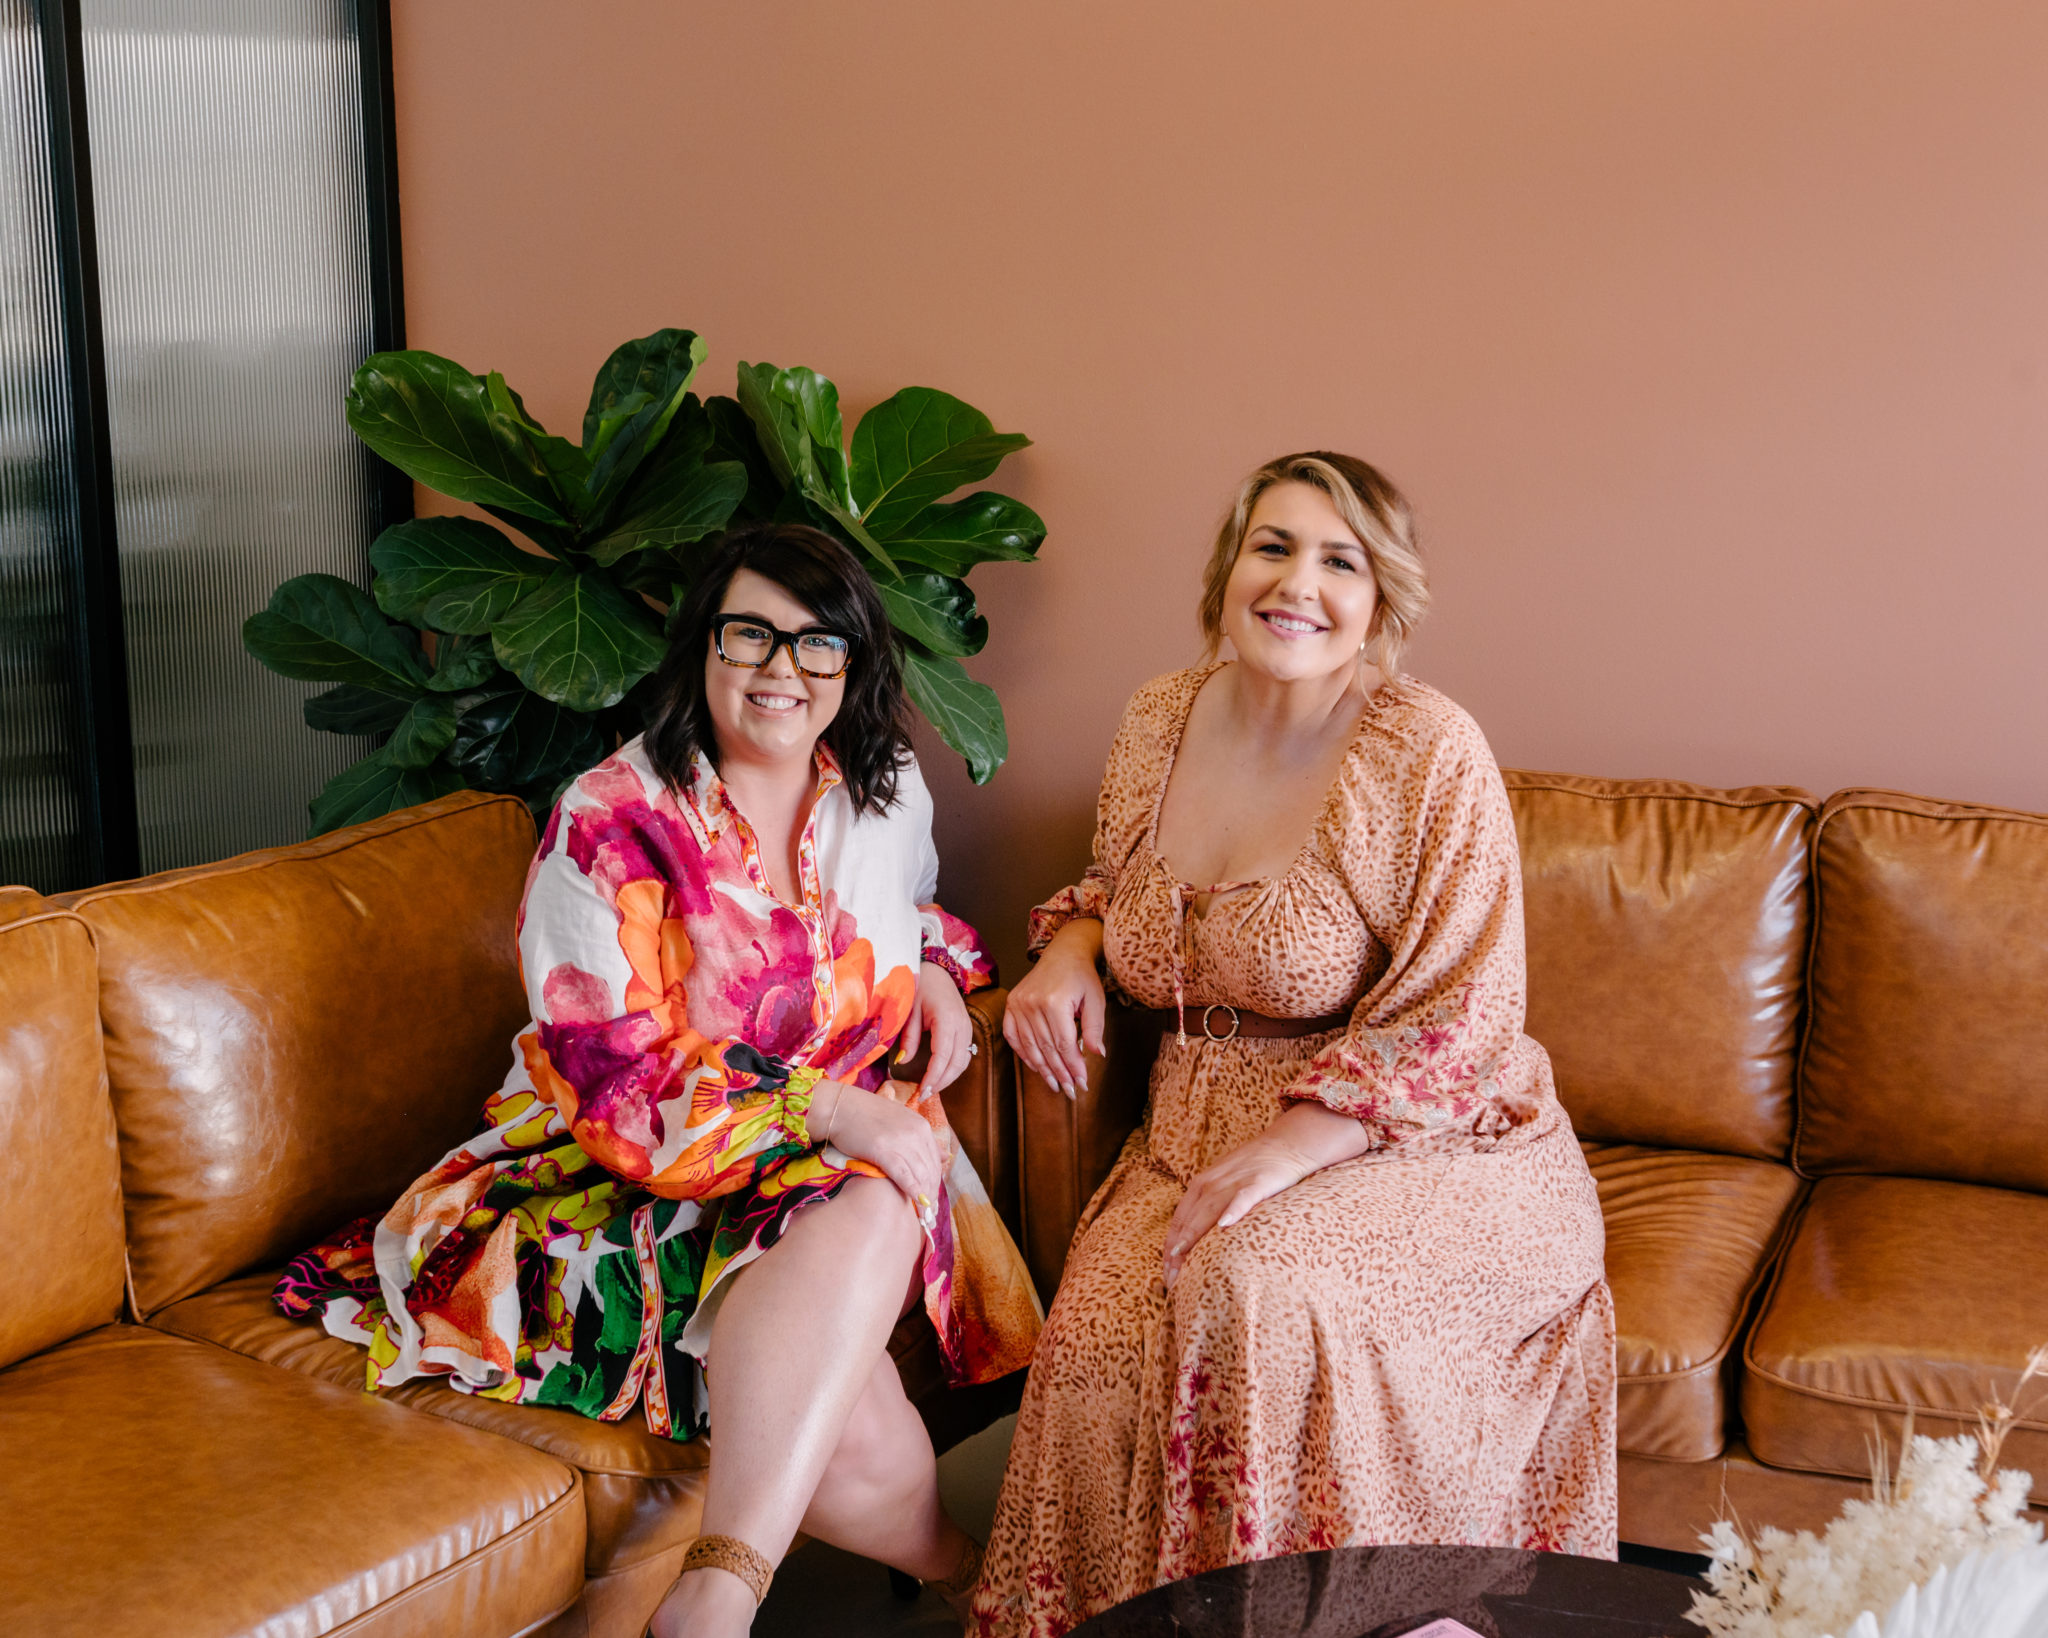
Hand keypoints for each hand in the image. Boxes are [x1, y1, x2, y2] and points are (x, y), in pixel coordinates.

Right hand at [816, 1080, 944, 1215]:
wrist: (840, 1108)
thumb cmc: (866, 1117)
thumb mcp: (901, 1121)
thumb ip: (922, 1139)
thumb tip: (944, 1156)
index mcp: (921, 1126)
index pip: (936, 1161)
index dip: (936, 1183)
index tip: (933, 1199)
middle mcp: (915, 1133)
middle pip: (930, 1170)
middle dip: (932, 1193)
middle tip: (931, 1214)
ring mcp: (901, 1141)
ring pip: (920, 1175)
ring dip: (924, 1196)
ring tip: (924, 1214)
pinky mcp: (884, 1150)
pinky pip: (904, 1175)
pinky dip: (912, 1191)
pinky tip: (916, 1203)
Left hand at [896, 961, 973, 1096]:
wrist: (938, 971)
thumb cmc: (921, 986)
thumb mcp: (910, 1010)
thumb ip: (909, 1037)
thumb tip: (903, 1062)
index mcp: (947, 1020)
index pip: (943, 1056)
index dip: (933, 1076)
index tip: (921, 1091)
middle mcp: (962, 1026)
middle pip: (957, 1063)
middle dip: (941, 1082)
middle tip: (923, 1095)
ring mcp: (967, 1029)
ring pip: (963, 1062)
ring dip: (948, 1078)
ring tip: (930, 1088)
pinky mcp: (966, 1031)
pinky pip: (964, 1056)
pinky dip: (952, 1069)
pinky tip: (939, 1076)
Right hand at [1003, 919, 1104, 1097]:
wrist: (1064, 953)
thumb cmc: (1083, 977)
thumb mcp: (1096, 1000)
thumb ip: (1095, 1028)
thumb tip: (1098, 1054)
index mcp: (1054, 1001)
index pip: (1064, 1044)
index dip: (1073, 1066)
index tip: (1082, 1083)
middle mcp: (1032, 1003)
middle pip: (1047, 1048)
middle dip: (1060, 1072)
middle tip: (1070, 1090)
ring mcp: (1018, 1003)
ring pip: (1030, 1046)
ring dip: (1043, 1069)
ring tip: (1055, 1085)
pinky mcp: (1011, 1003)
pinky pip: (1013, 1036)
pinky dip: (1024, 1054)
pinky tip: (1036, 1067)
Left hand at [1160, 1133, 1316, 1291]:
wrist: (1286, 1144)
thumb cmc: (1254, 1170)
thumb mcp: (1224, 1186)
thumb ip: (1209, 1207)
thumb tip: (1196, 1242)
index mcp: (1200, 1185)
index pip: (1178, 1221)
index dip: (1170, 1249)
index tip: (1167, 1274)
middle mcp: (1211, 1183)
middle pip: (1188, 1221)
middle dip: (1177, 1253)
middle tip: (1173, 1281)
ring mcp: (1233, 1182)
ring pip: (1207, 1212)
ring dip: (1193, 1238)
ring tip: (1185, 1263)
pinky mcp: (1257, 1182)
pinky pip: (1242, 1198)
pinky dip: (1232, 1211)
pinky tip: (1224, 1226)